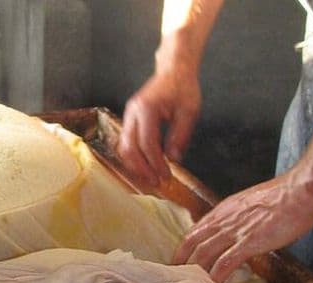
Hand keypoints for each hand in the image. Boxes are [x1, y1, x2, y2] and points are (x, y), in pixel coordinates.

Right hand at [118, 68, 200, 184]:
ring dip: (135, 165)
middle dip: (142, 168)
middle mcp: (133, 112)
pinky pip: (126, 142)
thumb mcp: (189, 111)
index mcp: (147, 109)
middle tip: (156, 182)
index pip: (148, 144)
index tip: (165, 176)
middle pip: (130, 148)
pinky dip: (133, 156)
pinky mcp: (129, 119)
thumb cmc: (183, 88)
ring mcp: (128, 115)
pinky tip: (144, 165)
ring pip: (124, 147)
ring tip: (149, 177)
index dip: (156, 163)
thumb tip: (173, 159)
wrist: (173, 71)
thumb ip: (180, 135)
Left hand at [173, 169, 312, 282]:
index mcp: (224, 210)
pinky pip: (225, 263)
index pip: (195, 230)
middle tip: (174, 278)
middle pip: (192, 243)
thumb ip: (241, 217)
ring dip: (194, 272)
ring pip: (203, 254)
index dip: (185, 246)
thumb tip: (239, 231)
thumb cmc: (285, 197)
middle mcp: (223, 219)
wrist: (300, 191)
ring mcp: (234, 231)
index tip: (180, 260)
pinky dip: (216, 277)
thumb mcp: (253, 204)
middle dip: (180, 262)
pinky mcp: (248, 242)